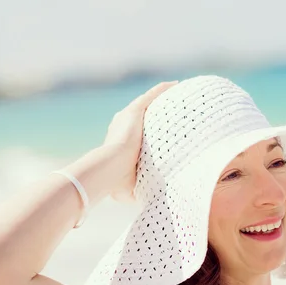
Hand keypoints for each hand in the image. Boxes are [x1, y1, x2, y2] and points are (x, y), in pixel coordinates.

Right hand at [103, 81, 177, 202]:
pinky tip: (176, 85)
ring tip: (177, 92)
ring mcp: (127, 117)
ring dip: (161, 97)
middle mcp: (121, 125)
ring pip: (147, 102)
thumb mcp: (128, 189)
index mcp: (119, 142)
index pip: (135, 133)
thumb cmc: (116, 183)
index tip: (160, 132)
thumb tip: (149, 200)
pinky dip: (162, 90)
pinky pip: (152, 96)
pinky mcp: (134, 112)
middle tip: (171, 110)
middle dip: (155, 112)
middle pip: (142, 115)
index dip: (147, 131)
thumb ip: (138, 190)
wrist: (108, 170)